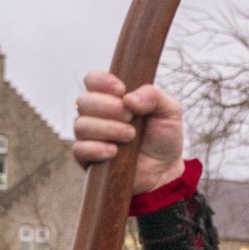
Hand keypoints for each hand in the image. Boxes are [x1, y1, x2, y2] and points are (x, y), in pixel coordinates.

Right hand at [72, 73, 185, 192]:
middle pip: (84, 101)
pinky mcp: (87, 158)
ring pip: (81, 125)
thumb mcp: (169, 111)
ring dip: (107, 129)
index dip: (102, 81)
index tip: (121, 90)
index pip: (93, 79)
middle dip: (109, 108)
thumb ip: (154, 96)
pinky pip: (79, 149)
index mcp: (112, 97)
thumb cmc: (163, 137)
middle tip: (130, 118)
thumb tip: (128, 98)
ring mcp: (90, 136)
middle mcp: (97, 114)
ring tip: (130, 136)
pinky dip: (97, 148)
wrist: (165, 170)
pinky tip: (114, 152)